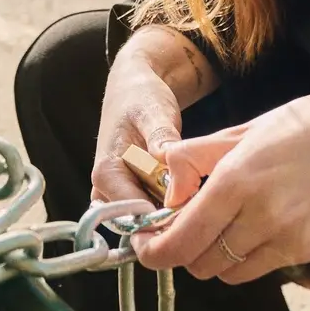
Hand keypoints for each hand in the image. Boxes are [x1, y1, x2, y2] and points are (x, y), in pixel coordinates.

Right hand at [90, 26, 213, 207]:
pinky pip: (152, 210)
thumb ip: (161, 140)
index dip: (165, 217)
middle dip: (172, 218)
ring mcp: (117, 194)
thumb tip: (169, 169)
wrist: (134, 88)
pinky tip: (193, 193)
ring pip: (148, 220)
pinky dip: (171, 206)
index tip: (195, 209)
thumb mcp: (153, 112)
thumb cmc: (141, 97)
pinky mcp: (131, 193)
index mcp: (106, 173)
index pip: (133, 213)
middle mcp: (106, 190)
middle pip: (141, 222)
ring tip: (201, 197)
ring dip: (173, 214)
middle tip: (204, 205)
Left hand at [135, 86, 309, 283]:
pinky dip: (246, 255)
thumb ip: (195, 158)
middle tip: (184, 223)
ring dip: (214, 254)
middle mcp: (263, 216)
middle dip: (183, 249)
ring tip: (225, 221)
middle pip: (198, 264)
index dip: (152, 250)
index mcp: (238, 180)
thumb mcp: (246, 129)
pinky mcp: (308, 251)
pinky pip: (258, 268)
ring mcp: (289, 239)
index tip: (146, 242)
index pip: (178, 242)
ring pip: (226, 272)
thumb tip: (163, 184)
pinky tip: (257, 224)